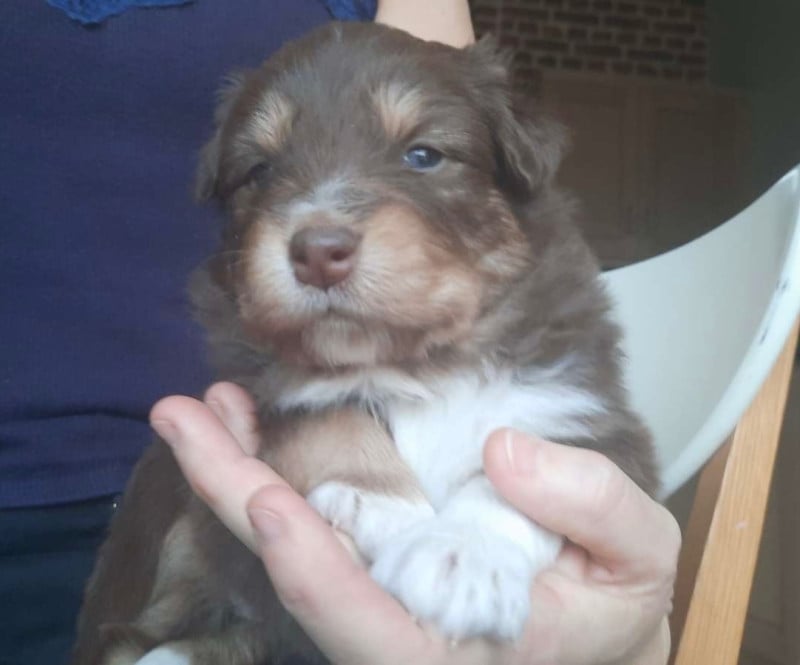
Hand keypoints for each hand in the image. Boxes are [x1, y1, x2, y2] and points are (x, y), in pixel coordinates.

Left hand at [151, 382, 678, 664]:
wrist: (596, 626)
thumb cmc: (614, 598)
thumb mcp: (637, 555)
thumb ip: (591, 505)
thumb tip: (504, 451)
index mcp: (454, 648)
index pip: (368, 631)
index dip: (314, 575)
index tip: (270, 503)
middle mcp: (396, 627)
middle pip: (299, 577)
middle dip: (236, 500)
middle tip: (185, 419)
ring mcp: (377, 591)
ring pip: (291, 545)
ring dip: (237, 475)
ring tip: (203, 409)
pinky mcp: (375, 558)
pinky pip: (310, 519)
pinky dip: (271, 468)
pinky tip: (247, 424)